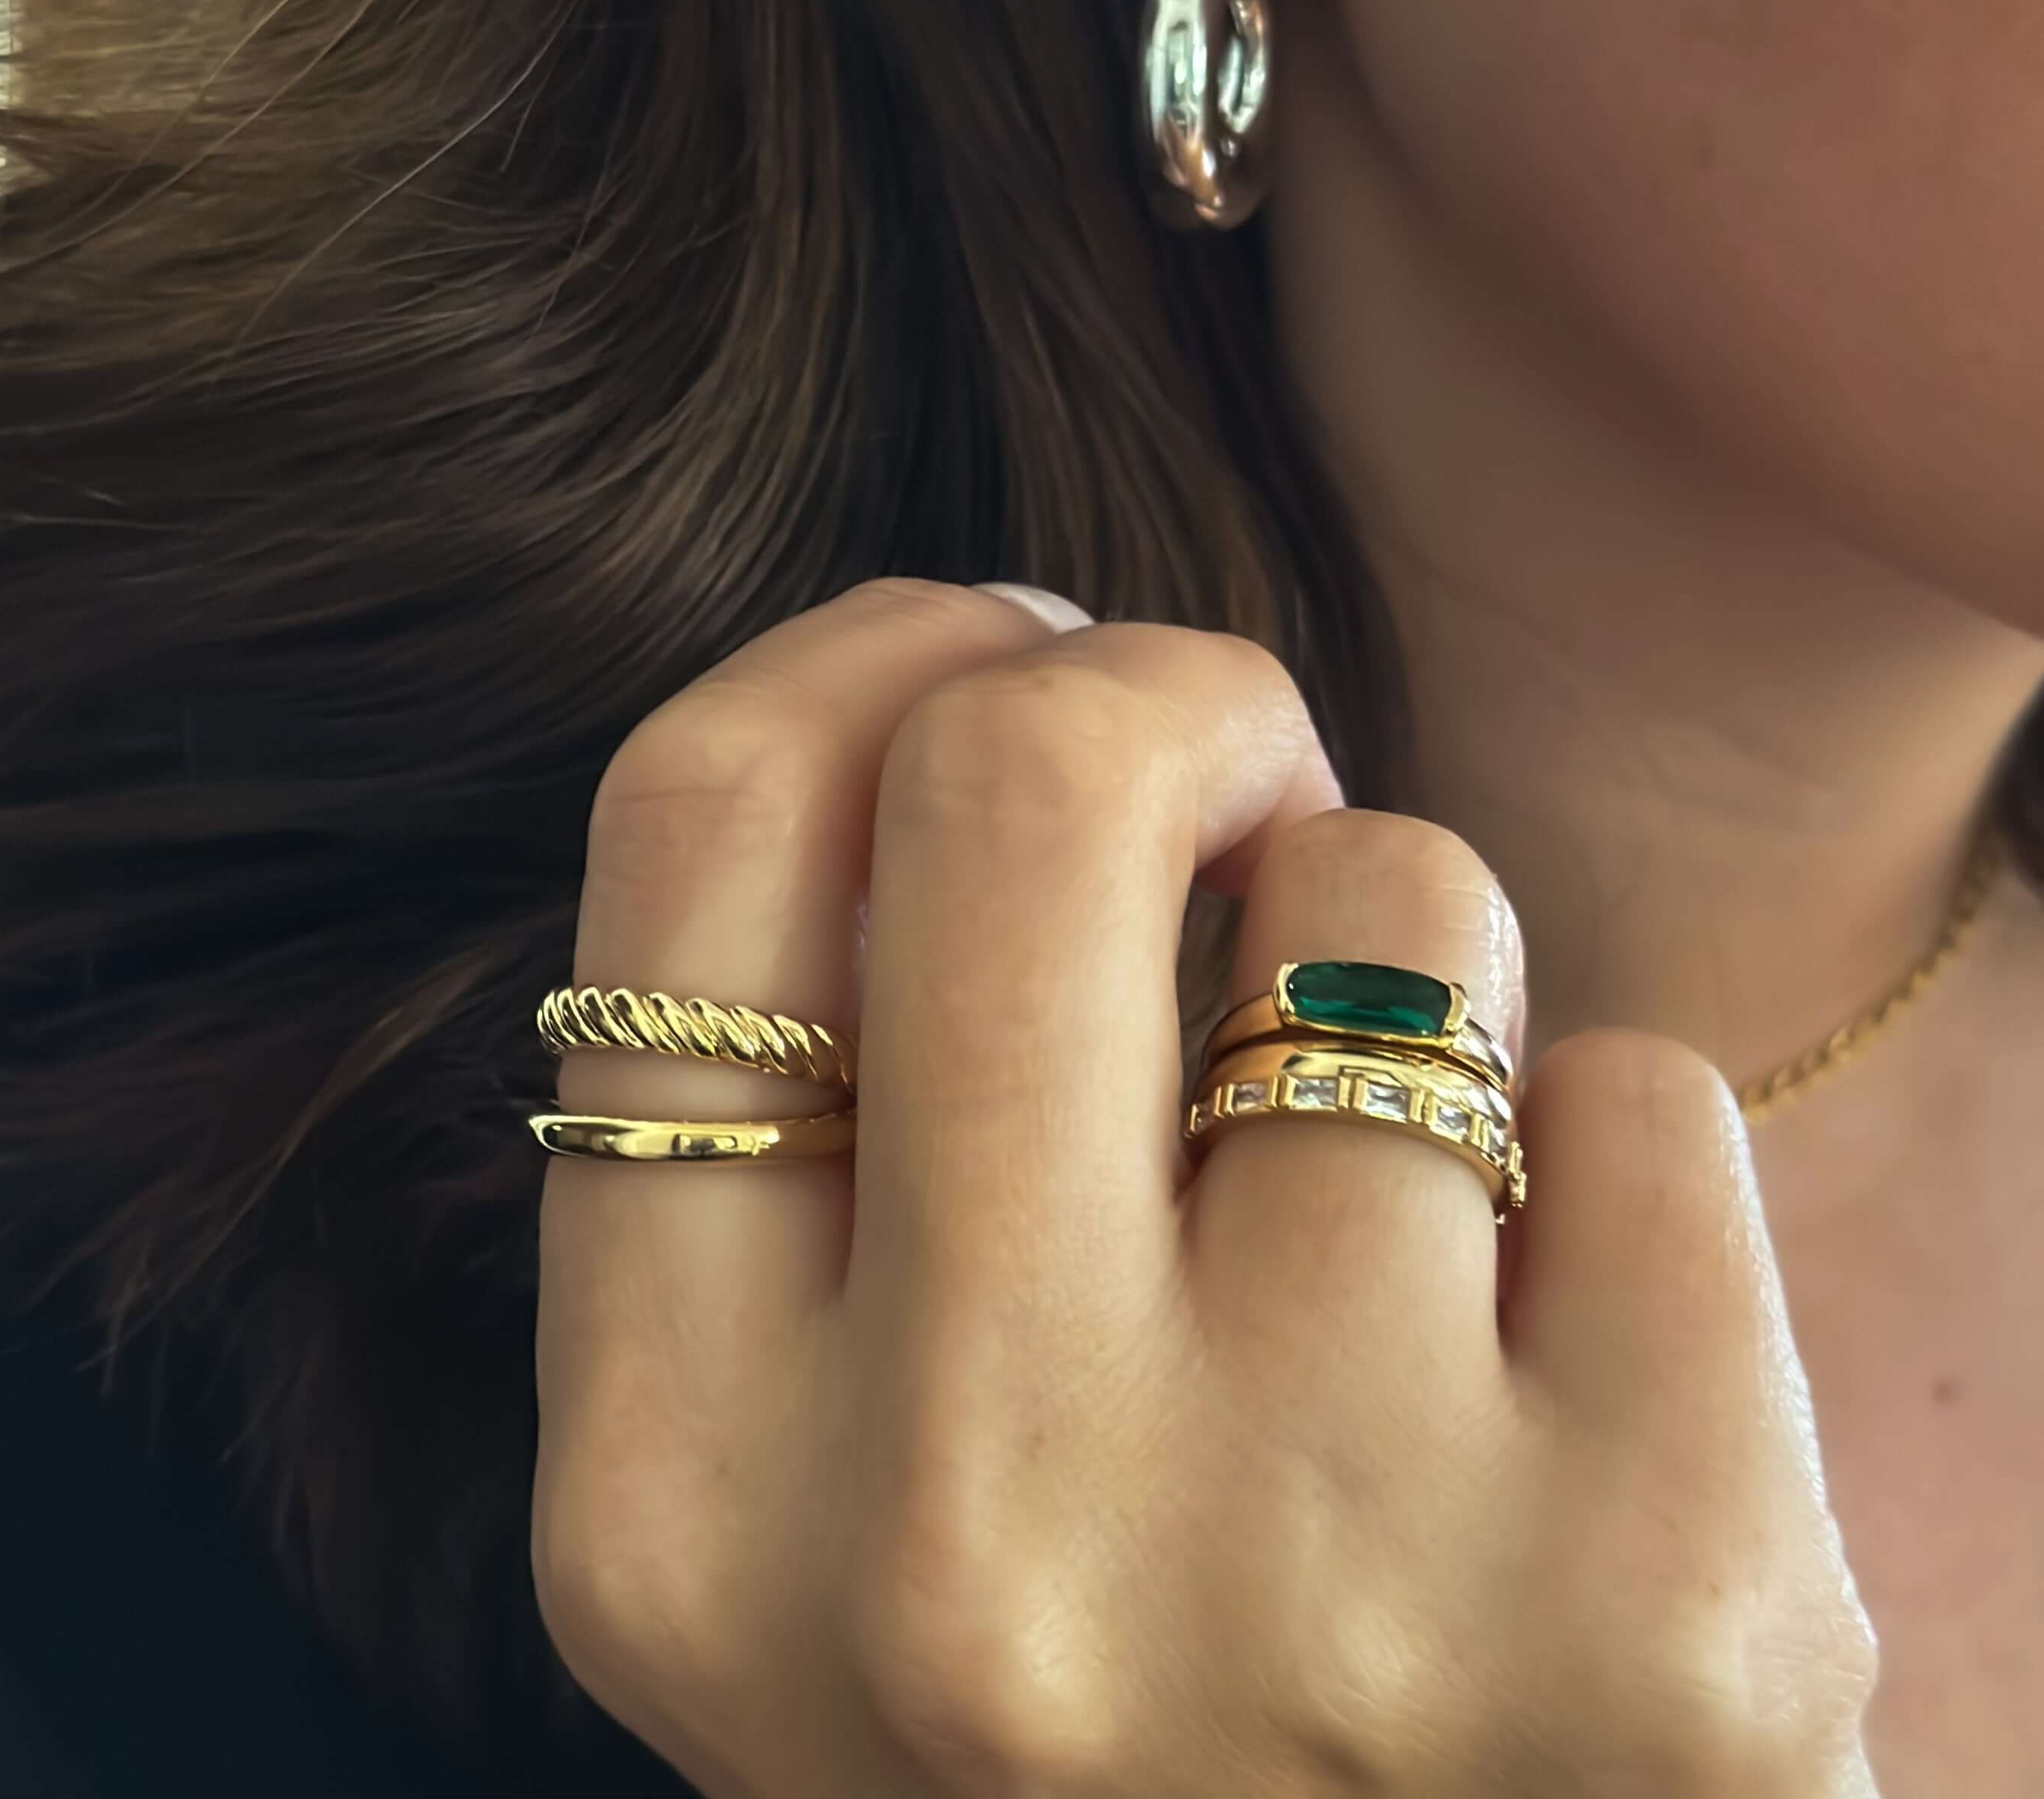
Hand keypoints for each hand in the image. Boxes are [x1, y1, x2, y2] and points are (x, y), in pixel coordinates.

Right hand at [531, 580, 1880, 1795]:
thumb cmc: (1100, 1699)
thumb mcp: (830, 1483)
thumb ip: (831, 1131)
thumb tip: (995, 691)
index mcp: (678, 1504)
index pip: (696, 827)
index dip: (865, 658)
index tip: (987, 663)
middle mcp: (954, 1552)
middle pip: (1027, 775)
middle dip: (1163, 700)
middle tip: (1238, 789)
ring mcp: (1318, 1584)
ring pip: (1389, 899)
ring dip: (1403, 965)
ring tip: (1393, 1179)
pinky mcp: (1675, 1622)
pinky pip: (1640, 1101)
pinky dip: (1605, 1165)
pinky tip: (1564, 1367)